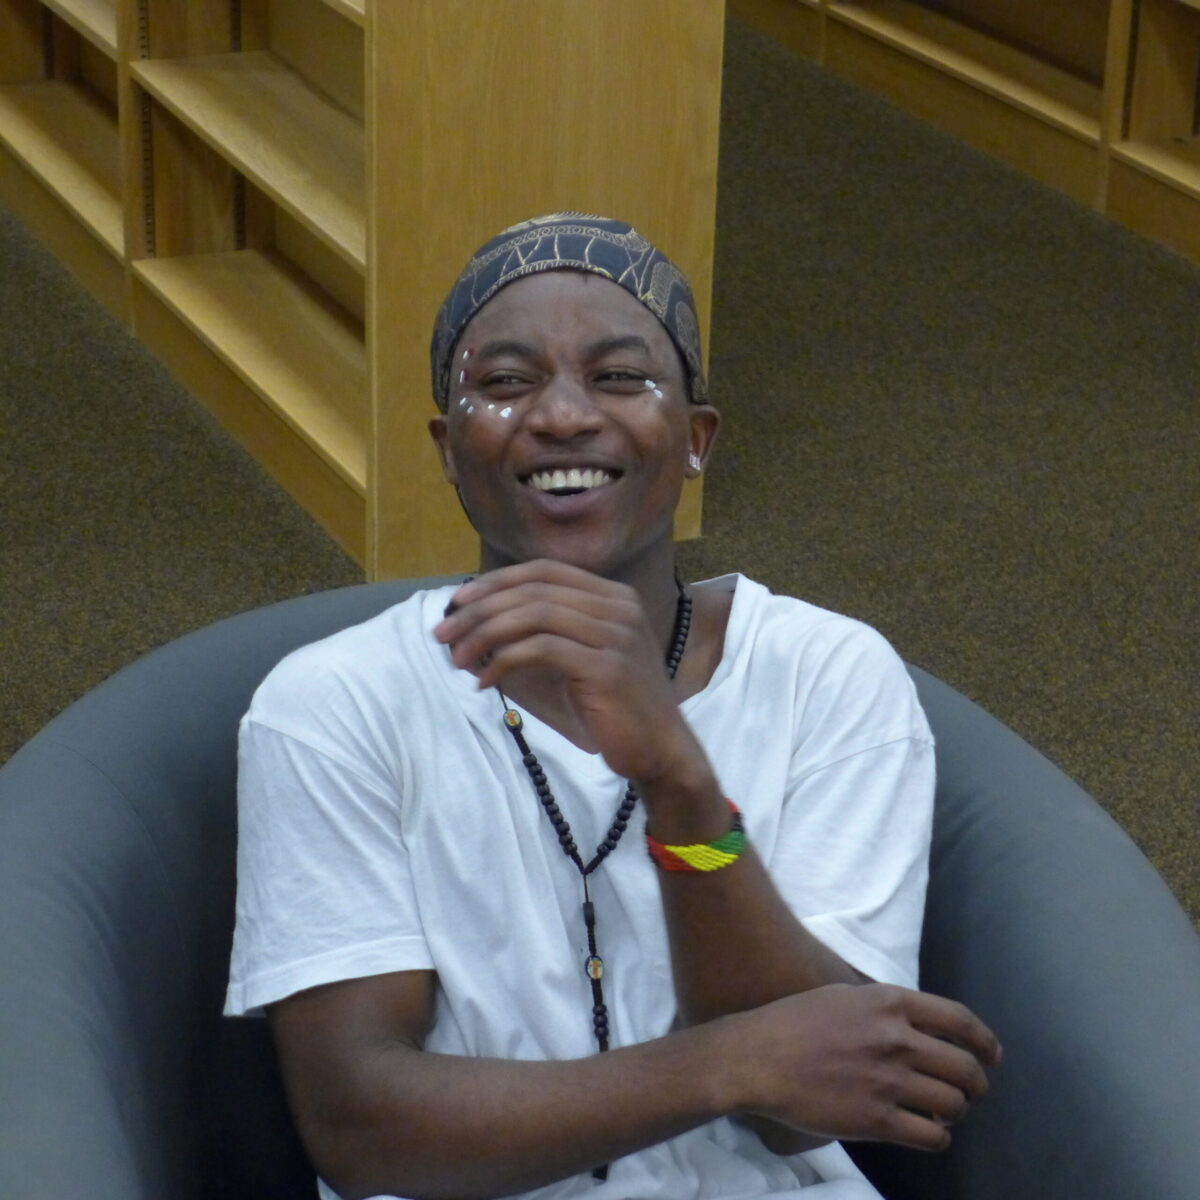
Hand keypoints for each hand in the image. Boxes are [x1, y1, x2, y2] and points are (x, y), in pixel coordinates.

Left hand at [433, 560, 702, 784]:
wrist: (662, 750)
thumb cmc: (617, 707)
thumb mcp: (587, 656)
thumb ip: (554, 630)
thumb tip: (488, 619)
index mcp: (615, 597)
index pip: (545, 571)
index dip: (497, 581)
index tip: (458, 602)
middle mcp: (619, 607)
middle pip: (534, 590)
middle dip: (480, 609)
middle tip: (443, 633)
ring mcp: (615, 635)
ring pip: (533, 615)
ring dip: (485, 635)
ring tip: (457, 660)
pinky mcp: (605, 667)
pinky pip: (540, 650)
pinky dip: (503, 661)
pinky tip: (485, 682)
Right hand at [725, 983, 1001, 1150]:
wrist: (757, 1058)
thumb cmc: (795, 1022)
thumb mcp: (843, 996)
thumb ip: (884, 1008)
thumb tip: (919, 1025)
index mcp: (889, 1003)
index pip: (959, 1020)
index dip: (985, 1041)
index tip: (992, 1055)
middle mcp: (895, 1039)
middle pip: (965, 1067)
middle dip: (977, 1083)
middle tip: (971, 1091)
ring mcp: (887, 1081)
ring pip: (953, 1104)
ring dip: (956, 1111)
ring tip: (943, 1112)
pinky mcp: (876, 1120)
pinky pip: (932, 1136)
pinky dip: (939, 1137)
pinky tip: (928, 1132)